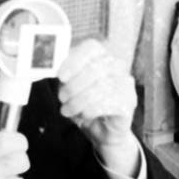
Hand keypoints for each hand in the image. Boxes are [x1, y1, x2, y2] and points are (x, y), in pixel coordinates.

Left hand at [57, 39, 140, 172]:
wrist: (103, 131)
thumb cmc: (85, 105)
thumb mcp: (70, 87)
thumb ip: (63, 75)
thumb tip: (48, 66)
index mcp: (102, 56)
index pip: (91, 47)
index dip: (74, 60)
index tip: (60, 76)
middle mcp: (117, 66)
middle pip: (95, 68)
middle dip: (74, 85)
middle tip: (62, 98)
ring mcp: (126, 84)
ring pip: (101, 87)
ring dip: (79, 100)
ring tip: (68, 110)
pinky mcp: (129, 102)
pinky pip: (110, 103)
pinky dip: (92, 109)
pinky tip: (84, 114)